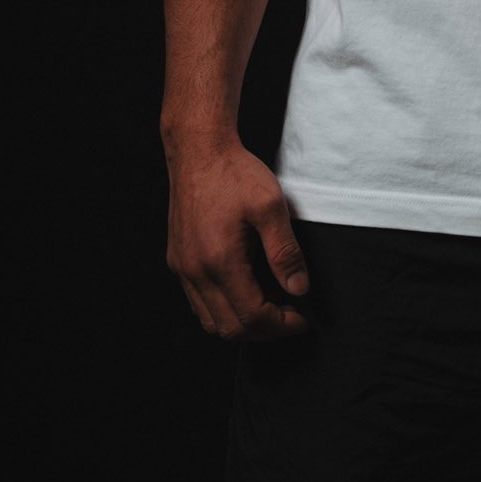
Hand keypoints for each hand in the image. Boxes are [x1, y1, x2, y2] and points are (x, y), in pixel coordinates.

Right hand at [166, 137, 311, 341]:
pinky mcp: (178, 261)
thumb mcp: (271, 206)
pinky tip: (246, 289)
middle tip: (290, 315)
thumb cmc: (235, 173)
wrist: (198, 151)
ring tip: (271, 304)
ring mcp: (183, 268)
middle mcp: (196, 271)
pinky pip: (199, 302)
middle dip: (264, 330)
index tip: (303, 318)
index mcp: (220, 261)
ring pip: (211, 321)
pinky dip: (224, 308)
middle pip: (230, 329)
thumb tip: (298, 289)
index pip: (252, 317)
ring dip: (243, 322)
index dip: (282, 325)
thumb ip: (285, 252)